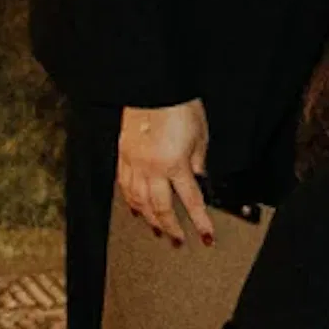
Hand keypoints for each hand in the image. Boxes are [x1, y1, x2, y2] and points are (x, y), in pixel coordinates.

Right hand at [114, 101, 214, 244]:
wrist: (153, 87)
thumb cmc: (179, 106)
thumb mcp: (201, 134)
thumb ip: (199, 160)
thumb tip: (199, 177)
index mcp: (175, 164)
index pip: (191, 200)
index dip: (200, 221)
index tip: (205, 236)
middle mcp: (152, 168)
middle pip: (161, 207)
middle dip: (171, 227)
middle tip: (177, 241)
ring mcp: (134, 163)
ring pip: (139, 201)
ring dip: (149, 219)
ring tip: (156, 230)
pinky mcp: (123, 155)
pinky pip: (124, 185)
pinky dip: (130, 200)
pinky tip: (134, 208)